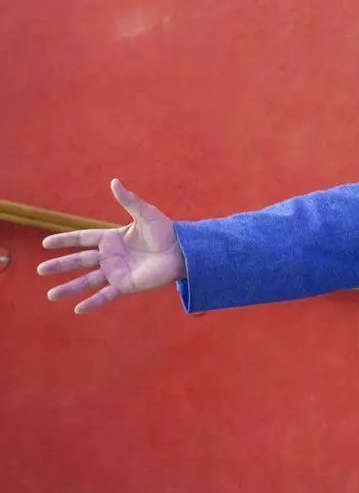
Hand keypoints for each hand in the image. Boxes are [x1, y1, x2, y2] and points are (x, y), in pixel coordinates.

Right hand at [38, 179, 183, 313]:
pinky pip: (105, 295)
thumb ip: (129, 201)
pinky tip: (77, 310)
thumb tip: (114, 182)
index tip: (46, 243)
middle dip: (60, 266)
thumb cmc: (166, 232)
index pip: (82, 239)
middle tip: (40, 270)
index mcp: (112, 238)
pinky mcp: (126, 285)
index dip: (65, 240)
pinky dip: (92, 303)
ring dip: (69, 288)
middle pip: (79, 261)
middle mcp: (111, 256)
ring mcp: (117, 272)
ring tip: (50, 295)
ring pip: (87, 280)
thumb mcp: (145, 214)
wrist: (183, 252)